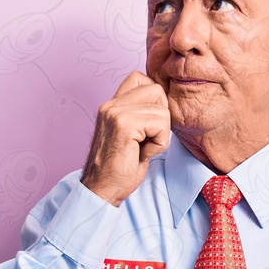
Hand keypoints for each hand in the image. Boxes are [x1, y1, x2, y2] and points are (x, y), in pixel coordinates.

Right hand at [80, 71, 170, 205]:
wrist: (103, 190)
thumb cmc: (119, 168)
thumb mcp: (131, 134)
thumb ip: (140, 114)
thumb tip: (165, 103)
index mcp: (112, 105)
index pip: (140, 78)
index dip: (154, 99)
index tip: (149, 124)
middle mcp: (111, 104)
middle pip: (156, 90)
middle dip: (162, 115)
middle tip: (148, 138)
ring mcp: (116, 113)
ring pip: (162, 110)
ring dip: (161, 134)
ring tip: (143, 148)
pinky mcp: (123, 125)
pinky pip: (161, 125)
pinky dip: (159, 143)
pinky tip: (143, 154)